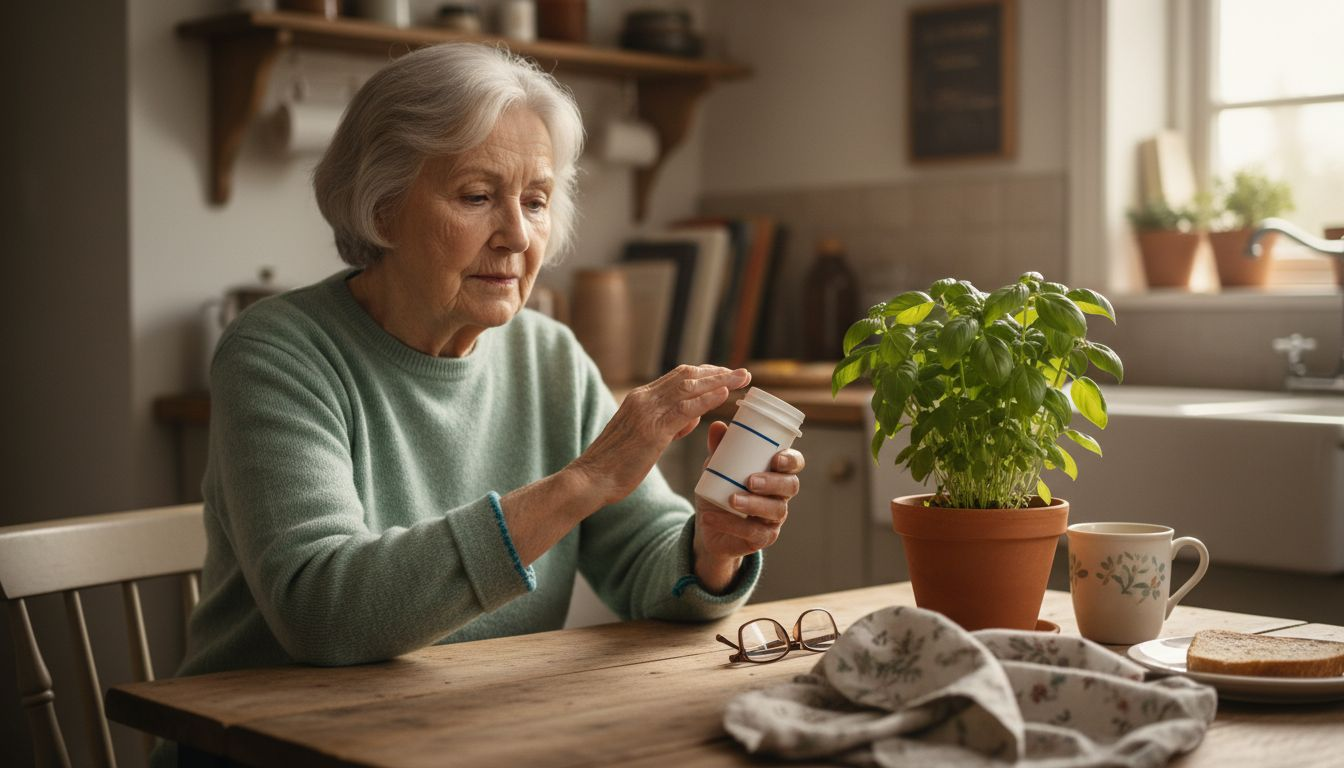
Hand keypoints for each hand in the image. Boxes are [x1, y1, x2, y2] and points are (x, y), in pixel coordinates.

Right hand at [571, 365, 750, 506]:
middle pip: (687, 375)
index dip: (705, 373)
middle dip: (718, 371)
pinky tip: (725, 394)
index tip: (726, 375)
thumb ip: (666, 424)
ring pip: (689, 387)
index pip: (678, 376)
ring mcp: (647, 412)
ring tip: (743, 377)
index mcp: (639, 398)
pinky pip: (685, 409)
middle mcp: (643, 398)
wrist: (589, 479)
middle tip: (743, 372)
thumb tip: (690, 418)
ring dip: (720, 380)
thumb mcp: (643, 438)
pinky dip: (707, 398)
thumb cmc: (616, 465)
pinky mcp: (652, 430)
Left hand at [693, 421, 804, 592]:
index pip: (795, 463)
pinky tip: (711, 518)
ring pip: (774, 510)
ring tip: (732, 500)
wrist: (710, 525)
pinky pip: (753, 532)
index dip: (791, 460)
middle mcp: (780, 495)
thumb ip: (719, 449)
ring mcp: (774, 518)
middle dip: (772, 482)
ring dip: (754, 504)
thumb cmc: (721, 489)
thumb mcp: (717, 468)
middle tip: (750, 480)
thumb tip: (718, 426)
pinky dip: (731, 524)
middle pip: (790, 486)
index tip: (776, 458)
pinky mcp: (763, 538)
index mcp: (776, 473)